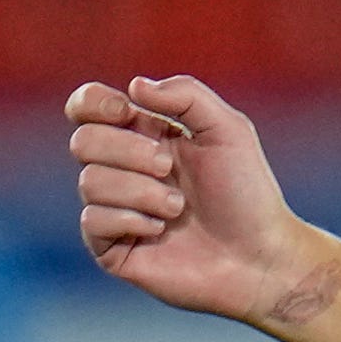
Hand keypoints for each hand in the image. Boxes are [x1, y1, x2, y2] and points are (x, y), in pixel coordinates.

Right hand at [67, 75, 308, 320]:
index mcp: (146, 136)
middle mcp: (124, 169)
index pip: (88, 108)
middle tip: (168, 168)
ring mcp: (114, 208)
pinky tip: (160, 230)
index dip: (92, 103)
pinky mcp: (110, 247)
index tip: (124, 111)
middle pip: (84, 141)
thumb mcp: (228, 130)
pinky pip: (92, 221)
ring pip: (89, 181)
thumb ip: (186, 97)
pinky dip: (131, 219)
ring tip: (178, 207)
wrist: (257, 255)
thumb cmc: (247, 192)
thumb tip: (134, 86)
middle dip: (128, 151)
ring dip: (141, 191)